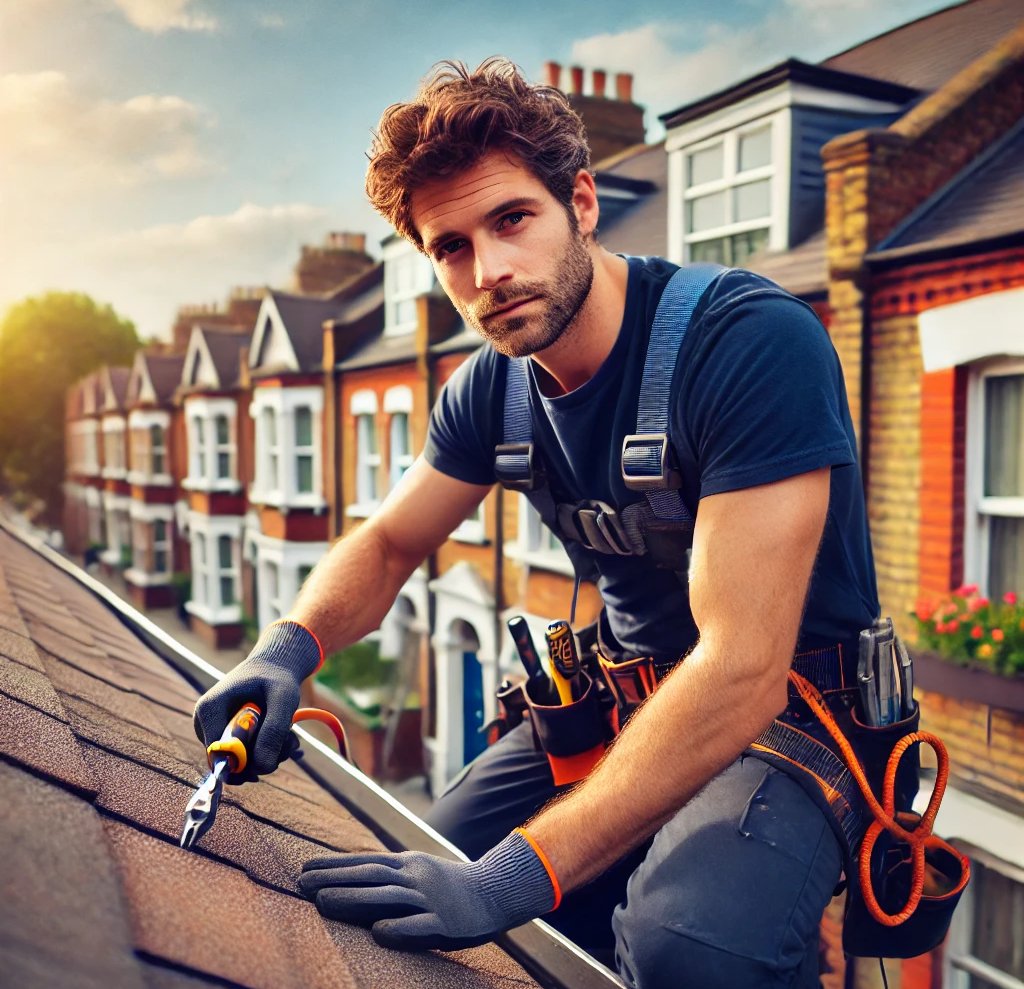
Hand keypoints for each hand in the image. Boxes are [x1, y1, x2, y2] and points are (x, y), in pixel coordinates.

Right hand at [192, 620, 322, 778]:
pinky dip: (267, 751)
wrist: (274, 667)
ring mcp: (213, 733)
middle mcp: (204, 724)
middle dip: (263, 757)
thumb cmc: (277, 678)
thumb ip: (274, 732)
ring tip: (289, 734)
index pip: (218, 753)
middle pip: (229, 762)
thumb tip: (262, 768)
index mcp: (209, 709)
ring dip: (270, 754)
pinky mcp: (225, 739)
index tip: (274, 756)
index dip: (247, 762)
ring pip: (241, 763)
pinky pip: (245, 758)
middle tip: (289, 742)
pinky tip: (282, 737)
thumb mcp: (284, 699)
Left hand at [298, 830, 556, 950]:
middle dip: (334, 879)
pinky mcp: (446, 924)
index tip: (304, 868)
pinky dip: (399, 928)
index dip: (334, 865)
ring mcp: (430, 900)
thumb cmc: (451, 886)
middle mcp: (416, 878)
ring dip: (353, 899)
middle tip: (301, 883)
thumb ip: (391, 877)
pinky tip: (378, 932)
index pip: (365, 862)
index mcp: (408, 864)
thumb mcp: (420, 872)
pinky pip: (420, 927)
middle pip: (370, 876)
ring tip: (323, 902)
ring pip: (387, 898)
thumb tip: (353, 880)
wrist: (497, 891)